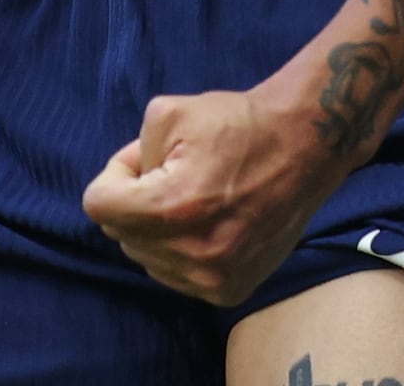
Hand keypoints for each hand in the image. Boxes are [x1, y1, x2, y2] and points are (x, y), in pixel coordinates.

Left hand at [83, 86, 336, 306]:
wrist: (304, 149)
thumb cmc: (237, 124)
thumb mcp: (167, 113)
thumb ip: (130, 154)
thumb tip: (125, 189)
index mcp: (172, 207)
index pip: (99, 206)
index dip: (115, 176)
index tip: (143, 161)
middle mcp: (193, 252)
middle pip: (121, 233)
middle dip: (135, 201)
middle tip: (173, 174)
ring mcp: (213, 277)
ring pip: (146, 257)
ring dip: (156, 229)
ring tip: (194, 198)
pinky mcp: (230, 290)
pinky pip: (175, 275)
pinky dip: (180, 250)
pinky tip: (208, 223)